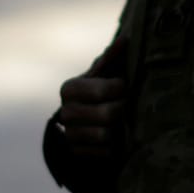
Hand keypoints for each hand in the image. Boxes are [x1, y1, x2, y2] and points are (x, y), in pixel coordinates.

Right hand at [57, 36, 128, 158]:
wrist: (86, 119)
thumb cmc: (101, 88)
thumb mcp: (104, 72)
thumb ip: (112, 57)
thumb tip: (125, 39)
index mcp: (69, 88)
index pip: (103, 90)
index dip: (121, 88)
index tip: (125, 86)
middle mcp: (65, 113)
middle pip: (108, 115)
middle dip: (123, 109)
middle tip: (128, 104)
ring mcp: (69, 135)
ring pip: (107, 136)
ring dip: (120, 128)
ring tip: (122, 120)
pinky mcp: (77, 153)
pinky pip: (105, 152)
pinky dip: (115, 145)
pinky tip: (115, 136)